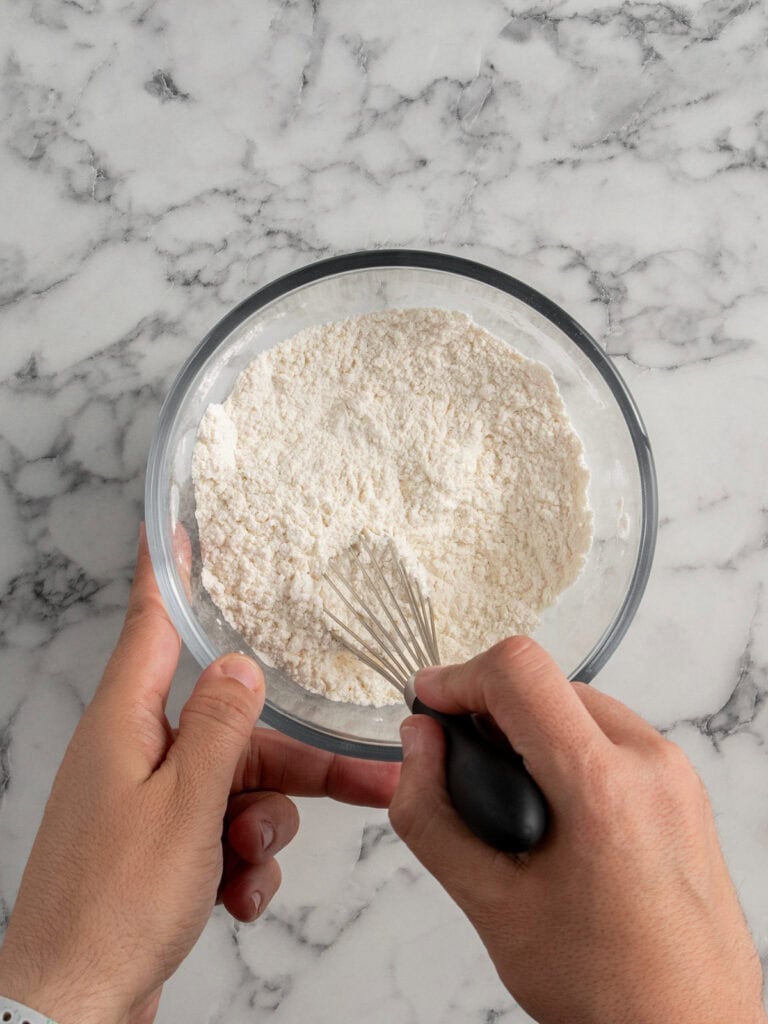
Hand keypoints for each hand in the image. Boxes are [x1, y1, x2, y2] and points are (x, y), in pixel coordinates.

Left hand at [0, 528, 397, 1023]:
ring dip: (261, 828)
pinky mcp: (164, 847)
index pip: (153, 624)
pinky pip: (228, 832)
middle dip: (293, 764)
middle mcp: (139, 754)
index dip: (171, 572)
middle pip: (236, 728)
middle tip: (367, 780)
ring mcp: (151, 803)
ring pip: (242, 785)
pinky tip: (231, 897)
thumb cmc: (112, 908)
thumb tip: (238, 664)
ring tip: (243, 868)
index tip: (181, 527)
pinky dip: (241, 864)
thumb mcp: (185, 808)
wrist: (76, 1008)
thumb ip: (220, 729)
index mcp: (128, 724)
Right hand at [389, 637, 766, 1023]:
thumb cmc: (607, 990)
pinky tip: (553, 809)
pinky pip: (610, 733)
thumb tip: (418, 742)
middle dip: (490, 708)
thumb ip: (432, 814)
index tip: (431, 705)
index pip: (520, 672)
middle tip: (462, 763)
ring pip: (578, 702)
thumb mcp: (490, 905)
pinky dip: (567, 748)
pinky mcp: (683, 787)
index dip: (459, 676)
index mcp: (603, 787)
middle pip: (548, 682)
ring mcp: (676, 773)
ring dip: (529, 727)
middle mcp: (651, 763)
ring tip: (509, 798)